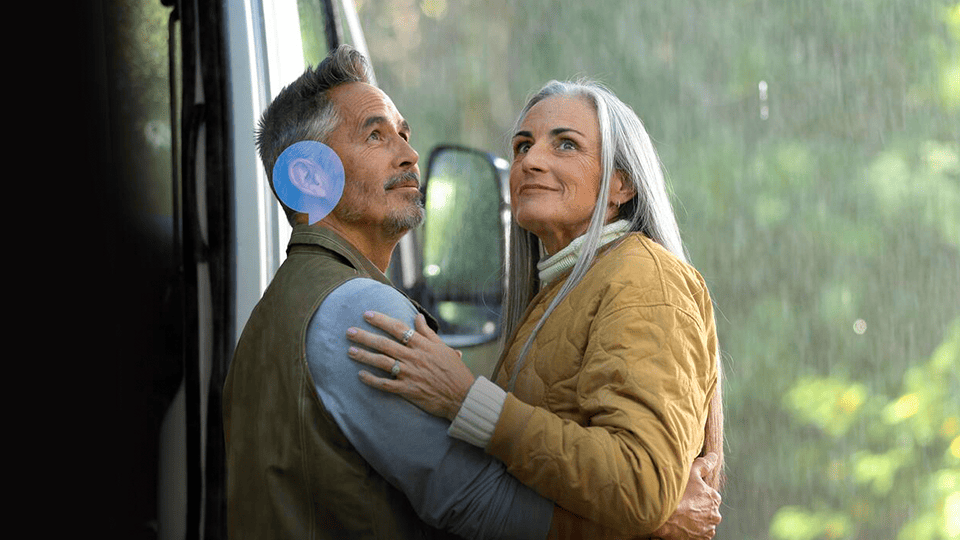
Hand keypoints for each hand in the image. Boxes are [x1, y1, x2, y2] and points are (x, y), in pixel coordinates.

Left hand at [346, 311, 475, 420]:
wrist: (462, 396)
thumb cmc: (454, 371)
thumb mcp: (443, 348)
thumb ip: (428, 333)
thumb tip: (417, 316)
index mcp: (423, 345)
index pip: (398, 328)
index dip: (381, 320)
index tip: (366, 314)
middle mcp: (414, 357)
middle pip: (385, 344)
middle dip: (365, 336)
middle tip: (349, 331)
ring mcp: (410, 374)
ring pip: (382, 362)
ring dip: (364, 356)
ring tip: (350, 351)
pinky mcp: (408, 390)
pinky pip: (386, 384)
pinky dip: (372, 380)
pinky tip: (360, 375)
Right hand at [651, 453, 721, 539]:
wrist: (663, 518)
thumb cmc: (677, 493)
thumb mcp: (690, 472)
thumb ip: (704, 464)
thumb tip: (714, 457)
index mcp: (714, 498)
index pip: (707, 495)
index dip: (695, 493)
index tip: (685, 494)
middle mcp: (715, 514)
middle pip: (706, 509)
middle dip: (696, 507)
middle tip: (681, 504)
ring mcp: (708, 528)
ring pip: (702, 522)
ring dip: (694, 519)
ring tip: (679, 514)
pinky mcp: (701, 539)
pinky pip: (698, 533)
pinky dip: (692, 529)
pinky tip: (681, 524)